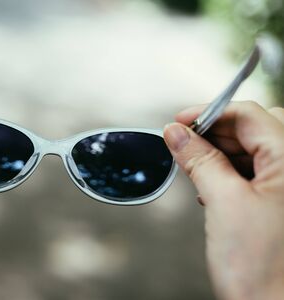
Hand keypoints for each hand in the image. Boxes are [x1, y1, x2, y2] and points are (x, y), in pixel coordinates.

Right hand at [163, 101, 283, 299]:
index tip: (179, 120)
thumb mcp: (223, 203)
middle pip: (253, 130)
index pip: (249, 116)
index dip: (209, 113)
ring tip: (193, 166)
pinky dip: (230, 172)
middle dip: (214, 133)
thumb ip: (199, 160)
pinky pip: (256, 173)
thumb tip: (176, 133)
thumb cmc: (264, 269)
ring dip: (220, 154)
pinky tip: (211, 185)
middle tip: (182, 141)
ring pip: (253, 151)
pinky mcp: (282, 202)